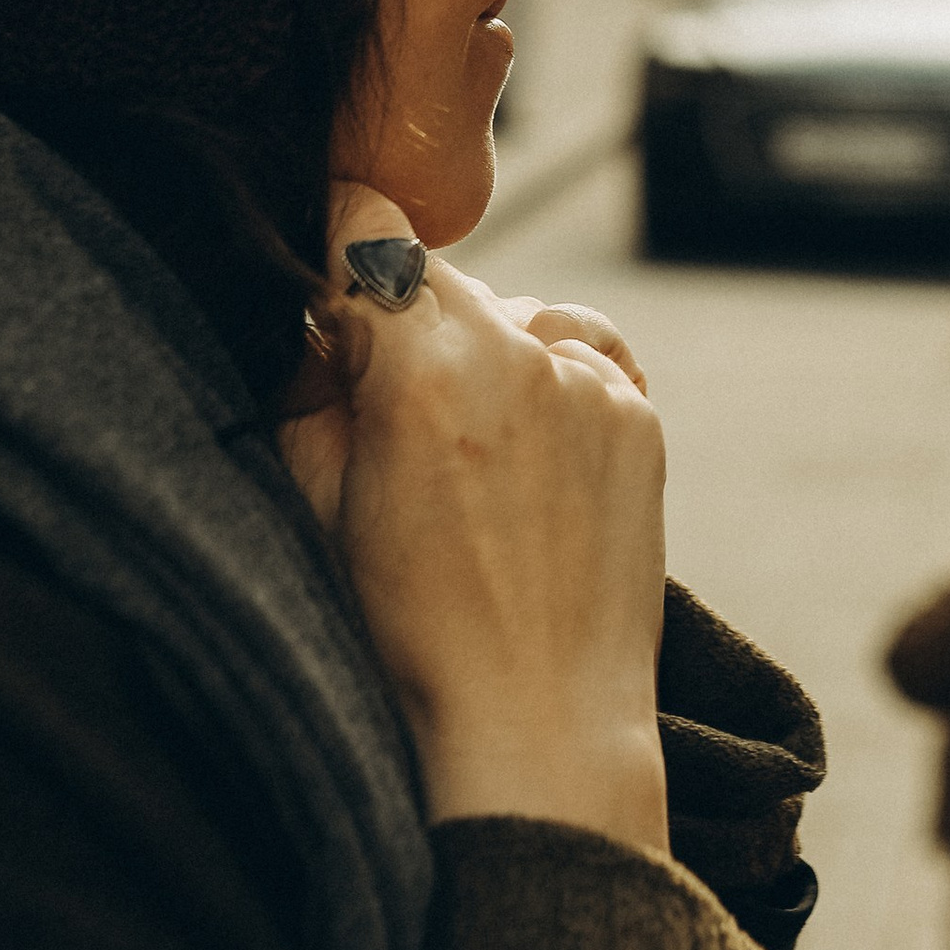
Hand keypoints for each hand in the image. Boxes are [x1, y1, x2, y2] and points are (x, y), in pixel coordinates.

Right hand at [280, 190, 669, 851]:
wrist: (537, 721)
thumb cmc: (410, 631)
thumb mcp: (316, 501)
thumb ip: (311, 384)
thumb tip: (323, 315)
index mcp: (422, 367)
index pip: (366, 228)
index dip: (338, 262)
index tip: (329, 310)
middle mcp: (519, 353)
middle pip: (439, 278)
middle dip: (404, 324)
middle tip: (388, 416)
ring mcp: (591, 383)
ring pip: (514, 312)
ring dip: (483, 352)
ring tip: (466, 456)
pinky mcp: (639, 415)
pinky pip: (578, 357)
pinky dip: (547, 385)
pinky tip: (522, 459)